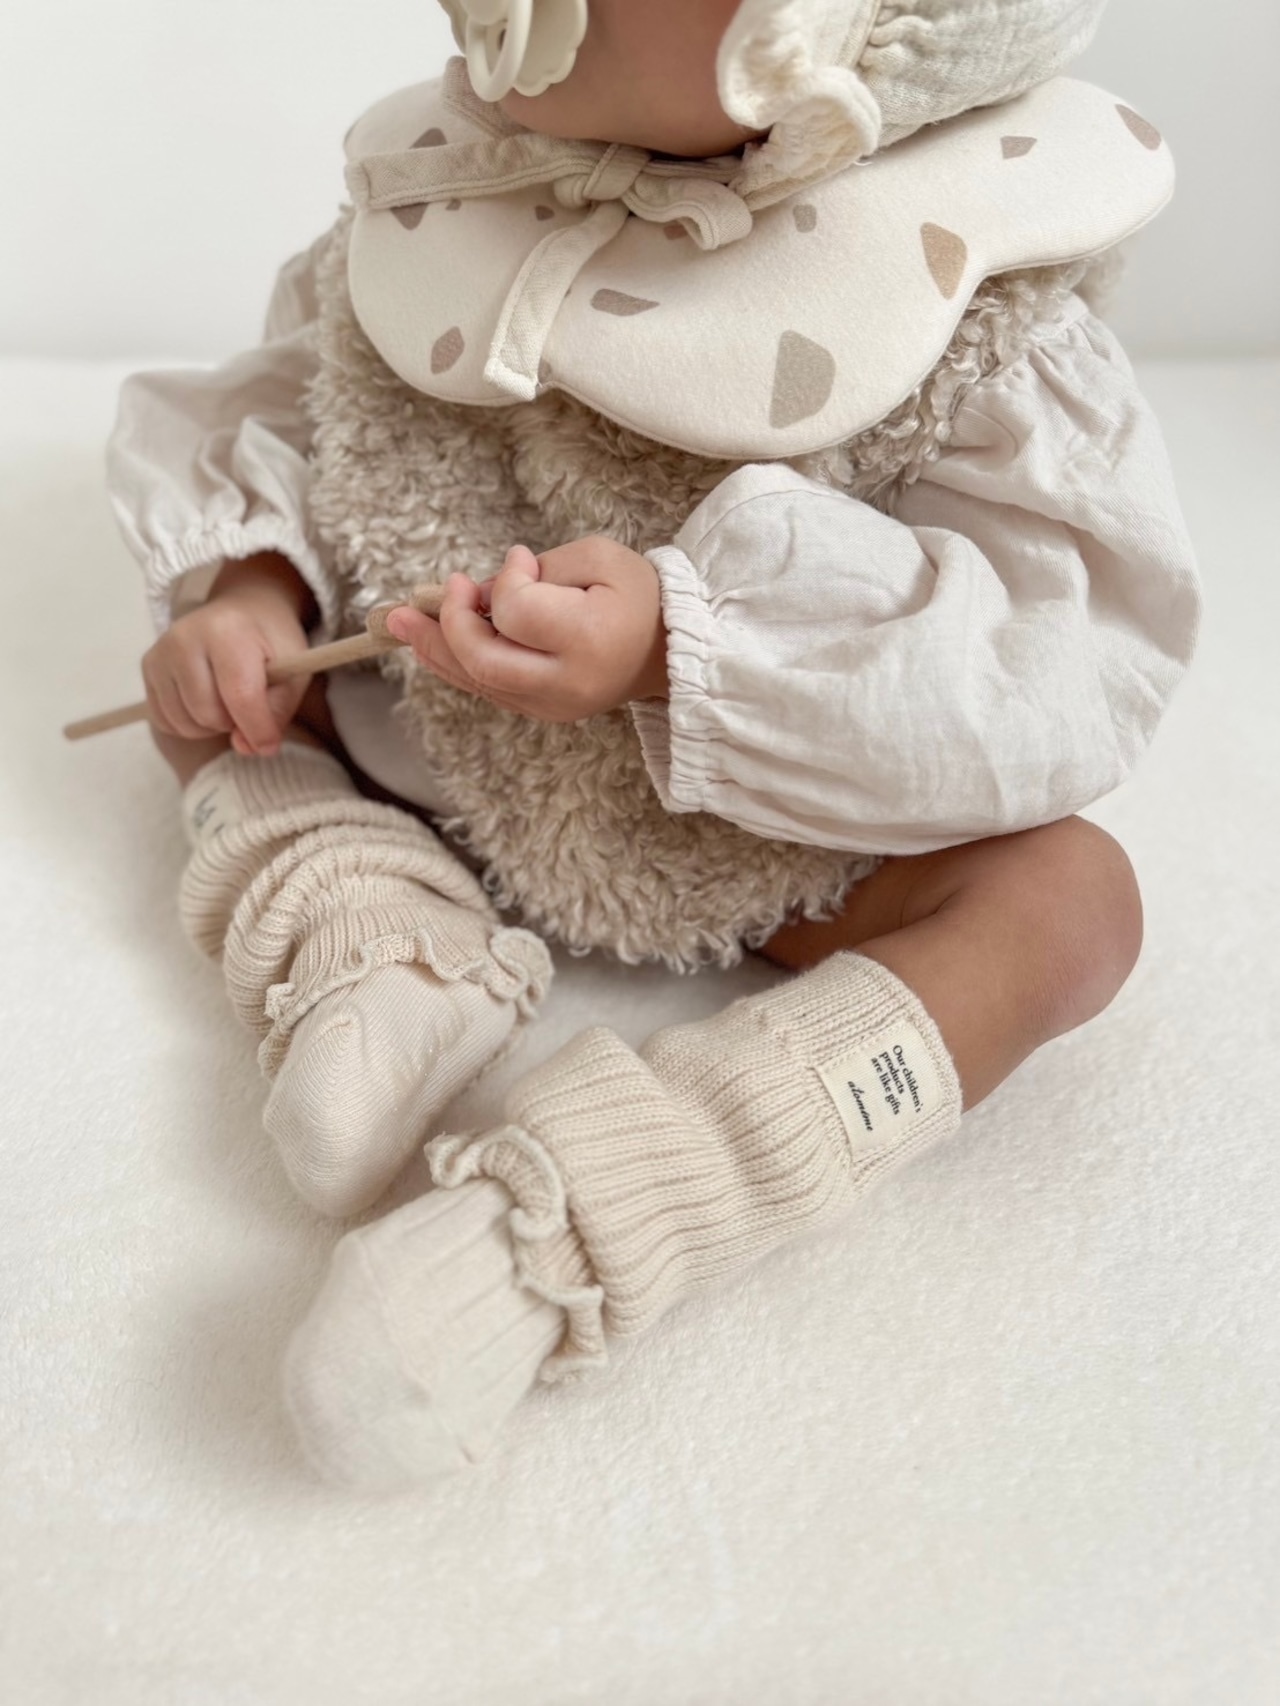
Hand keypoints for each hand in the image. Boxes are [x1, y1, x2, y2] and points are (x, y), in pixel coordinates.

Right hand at [140, 553, 313, 756]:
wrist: (243, 611)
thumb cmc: (271, 643)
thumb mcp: (293, 671)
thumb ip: (277, 711)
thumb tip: (246, 747)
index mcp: (228, 631)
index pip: (240, 695)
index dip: (257, 729)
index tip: (269, 745)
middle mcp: (186, 637)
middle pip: (208, 713)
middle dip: (234, 723)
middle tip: (248, 705)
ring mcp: (161, 651)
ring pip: (184, 722)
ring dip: (211, 726)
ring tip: (228, 702)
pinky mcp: (149, 665)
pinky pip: (165, 720)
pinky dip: (189, 724)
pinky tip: (206, 703)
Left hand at [385, 539, 667, 722]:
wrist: (670, 651)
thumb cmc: (639, 595)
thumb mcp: (599, 558)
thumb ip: (540, 569)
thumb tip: (487, 590)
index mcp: (589, 639)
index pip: (517, 612)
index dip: (505, 581)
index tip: (520, 560)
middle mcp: (567, 683)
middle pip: (484, 662)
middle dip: (443, 627)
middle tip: (412, 601)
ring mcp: (554, 706)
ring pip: (479, 683)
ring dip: (434, 650)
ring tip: (397, 624)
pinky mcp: (544, 713)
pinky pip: (489, 690)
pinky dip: (456, 664)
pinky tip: (430, 644)